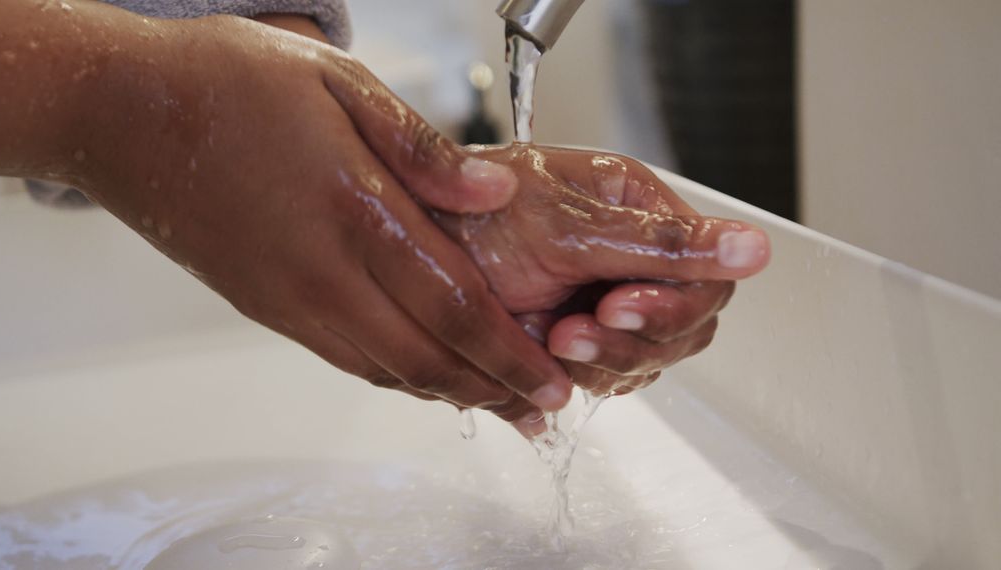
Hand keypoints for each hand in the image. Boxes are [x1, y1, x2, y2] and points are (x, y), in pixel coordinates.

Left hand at [419, 145, 768, 396]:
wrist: (403, 256)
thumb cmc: (469, 219)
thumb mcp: (566, 229)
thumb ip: (661, 246)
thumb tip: (754, 248)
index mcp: (638, 210)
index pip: (707, 273)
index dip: (673, 302)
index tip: (618, 305)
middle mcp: (628, 256)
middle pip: (685, 326)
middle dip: (630, 339)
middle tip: (570, 330)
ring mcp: (603, 301)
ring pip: (646, 360)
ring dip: (598, 362)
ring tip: (545, 337)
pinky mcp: (574, 342)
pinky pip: (606, 379)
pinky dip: (576, 380)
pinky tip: (542, 359)